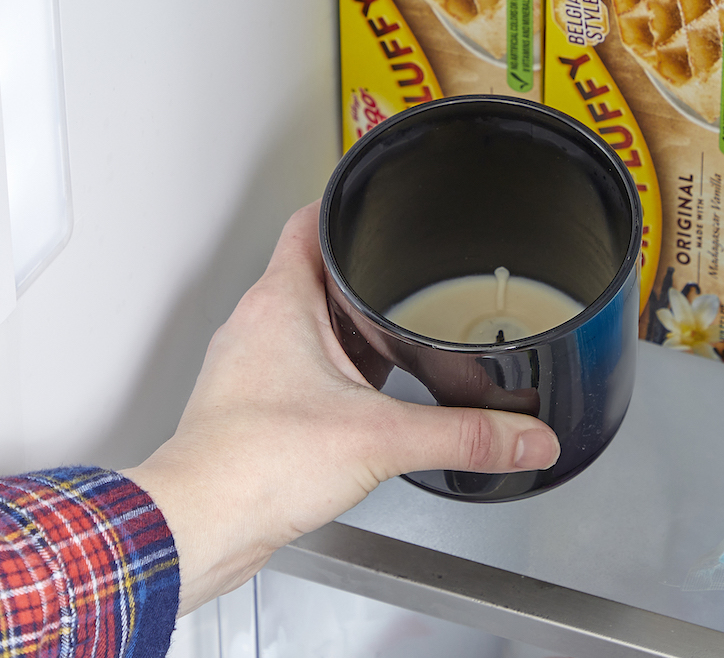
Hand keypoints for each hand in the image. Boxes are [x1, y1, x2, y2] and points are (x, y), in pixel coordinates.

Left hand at [124, 201, 559, 615]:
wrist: (202, 524)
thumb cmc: (253, 465)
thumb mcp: (381, 439)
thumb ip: (463, 436)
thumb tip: (521, 434)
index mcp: (280, 303)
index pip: (309, 223)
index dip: (347, 204)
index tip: (380, 200)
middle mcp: (257, 327)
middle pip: (314, 275)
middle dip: (364, 277)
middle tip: (407, 278)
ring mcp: (250, 368)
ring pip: (306, 326)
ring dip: (349, 331)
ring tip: (394, 341)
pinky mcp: (251, 408)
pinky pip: (298, 372)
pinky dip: (333, 376)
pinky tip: (362, 404)